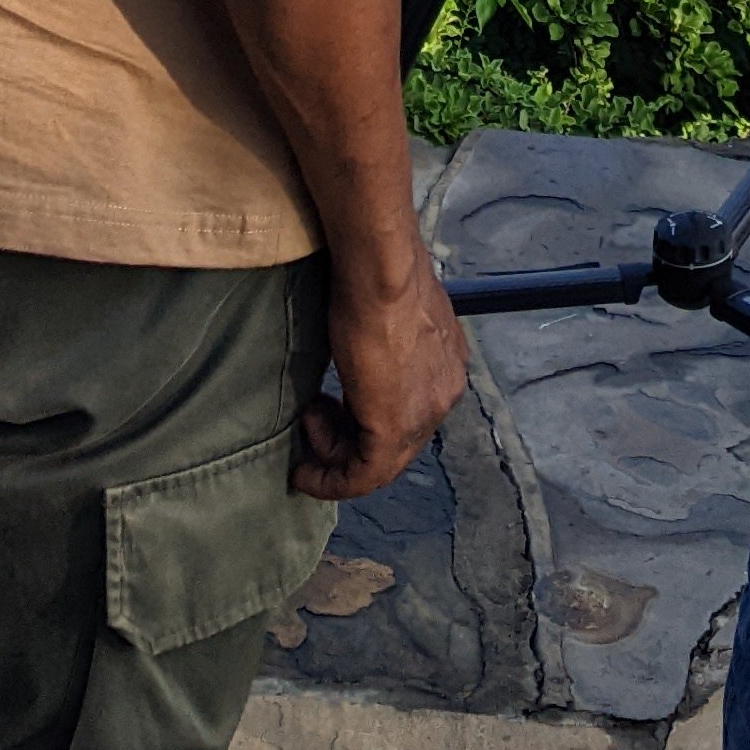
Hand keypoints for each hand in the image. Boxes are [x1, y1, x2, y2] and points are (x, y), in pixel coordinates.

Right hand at [292, 247, 468, 501]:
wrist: (380, 268)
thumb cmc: (377, 273)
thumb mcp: (386, 312)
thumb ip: (385, 338)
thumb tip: (362, 346)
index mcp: (446, 362)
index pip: (410, 407)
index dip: (367, 416)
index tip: (331, 410)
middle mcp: (444, 391)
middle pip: (397, 437)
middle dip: (349, 436)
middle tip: (313, 416)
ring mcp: (425, 412)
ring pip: (380, 460)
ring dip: (335, 452)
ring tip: (307, 422)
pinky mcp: (394, 428)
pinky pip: (365, 475)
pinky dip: (331, 481)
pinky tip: (303, 473)